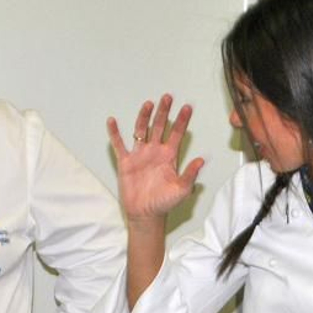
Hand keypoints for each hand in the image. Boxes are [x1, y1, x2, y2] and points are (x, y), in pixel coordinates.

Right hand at [107, 94, 204, 222]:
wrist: (146, 215)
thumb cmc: (164, 203)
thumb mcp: (181, 190)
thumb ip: (190, 174)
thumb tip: (201, 160)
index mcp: (169, 156)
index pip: (177, 134)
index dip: (182, 121)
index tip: (187, 107)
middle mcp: (155, 152)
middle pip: (159, 126)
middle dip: (163, 112)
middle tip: (168, 97)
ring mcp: (140, 155)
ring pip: (141, 130)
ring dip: (144, 117)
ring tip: (148, 104)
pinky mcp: (126, 162)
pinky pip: (119, 145)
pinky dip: (115, 133)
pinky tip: (112, 121)